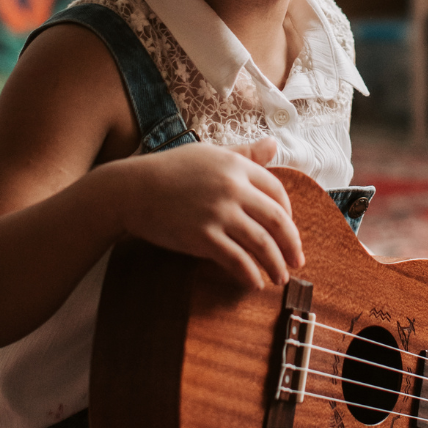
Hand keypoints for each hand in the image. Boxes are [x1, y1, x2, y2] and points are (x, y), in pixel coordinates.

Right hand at [115, 137, 303, 288]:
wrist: (129, 190)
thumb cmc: (170, 170)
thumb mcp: (210, 154)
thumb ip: (245, 153)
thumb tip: (274, 144)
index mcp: (237, 166)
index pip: (278, 192)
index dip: (288, 215)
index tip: (288, 231)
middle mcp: (232, 188)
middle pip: (277, 220)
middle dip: (291, 245)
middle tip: (297, 262)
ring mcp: (217, 213)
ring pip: (261, 243)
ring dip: (276, 265)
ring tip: (280, 278)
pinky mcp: (201, 236)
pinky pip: (236, 260)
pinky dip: (249, 274)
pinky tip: (254, 283)